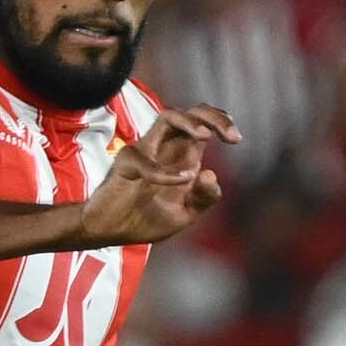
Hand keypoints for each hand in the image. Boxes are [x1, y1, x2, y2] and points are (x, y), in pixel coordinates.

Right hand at [72, 103, 238, 247]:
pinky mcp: (125, 163)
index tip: (236, 139)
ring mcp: (145, 151)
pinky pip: (144, 160)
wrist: (109, 234)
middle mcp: (166, 147)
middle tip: (233, 136)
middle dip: (215, 116)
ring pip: (167, 116)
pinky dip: (165, 171)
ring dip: (189, 122)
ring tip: (206, 136)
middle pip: (192, 112)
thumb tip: (210, 173)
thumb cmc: (144, 220)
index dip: (222, 121)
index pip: (203, 122)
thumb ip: (204, 198)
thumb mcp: (185, 214)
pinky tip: (182, 181)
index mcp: (182, 154)